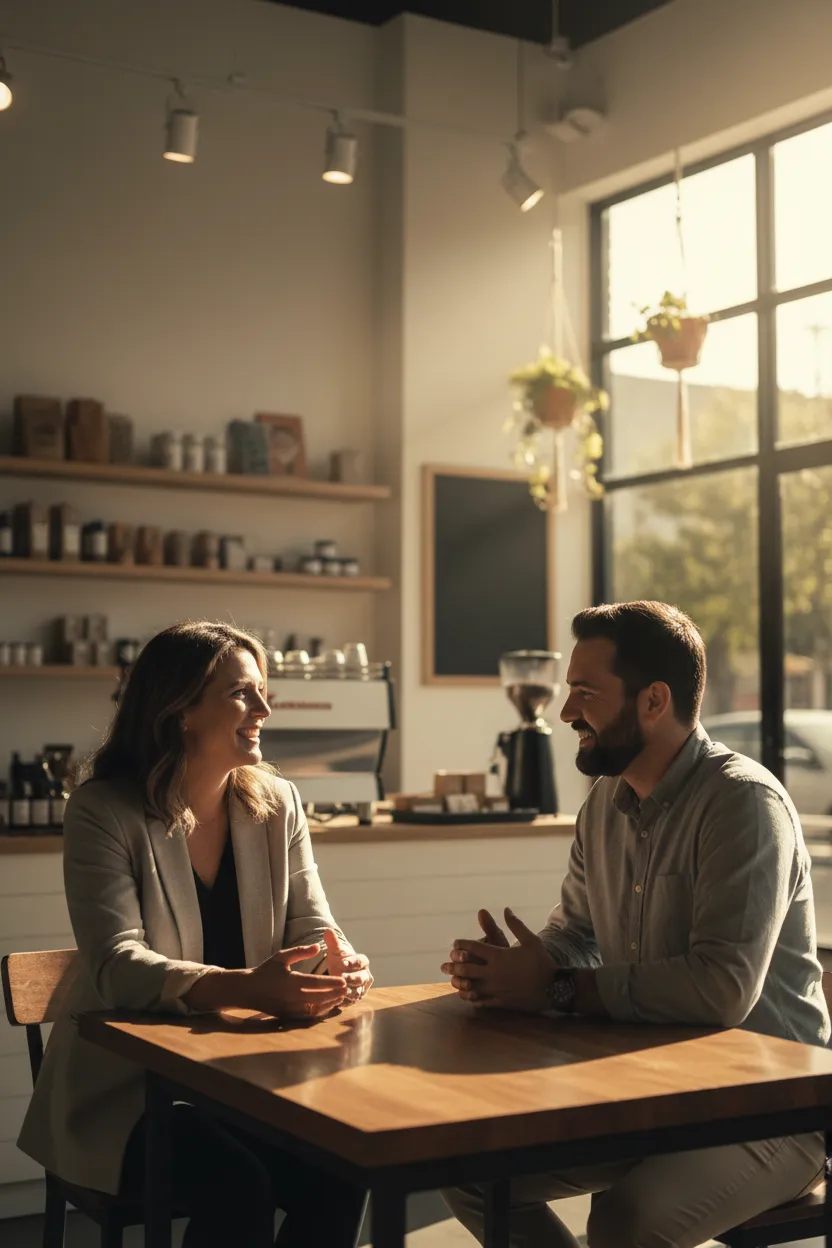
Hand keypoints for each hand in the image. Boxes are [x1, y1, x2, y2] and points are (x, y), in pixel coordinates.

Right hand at [245, 944, 346, 1019]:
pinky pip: (307, 1016)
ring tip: (340, 998)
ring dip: (329, 1004)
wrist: (248, 990)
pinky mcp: (288, 1016)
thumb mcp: (282, 957)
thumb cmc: (266, 971)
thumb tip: (318, 947)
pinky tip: (327, 1006)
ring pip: (315, 1009)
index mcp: (291, 981)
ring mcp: (290, 1008)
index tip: (343, 980)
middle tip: (346, 989)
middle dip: (334, 994)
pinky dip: (319, 1012)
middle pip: (319, 997)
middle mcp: (292, 997)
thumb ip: (300, 952)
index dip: (331, 982)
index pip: (316, 982)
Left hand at [323, 929, 373, 1003]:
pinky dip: (346, 1002)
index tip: (343, 962)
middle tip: (342, 977)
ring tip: (341, 992)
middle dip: (352, 978)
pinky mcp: (355, 999)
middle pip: (361, 978)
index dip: (352, 962)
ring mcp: (362, 988)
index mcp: (362, 962)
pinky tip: (337, 1001)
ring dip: (350, 992)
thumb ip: (333, 942)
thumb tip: (327, 930)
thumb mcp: (336, 952)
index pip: (360, 961)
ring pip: (358, 991)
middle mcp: (365, 976)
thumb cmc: (340, 960)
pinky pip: (352, 1001)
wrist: (341, 974)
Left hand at [440, 908, 555, 1012]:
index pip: (473, 948)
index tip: (455, 944)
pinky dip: (471, 998)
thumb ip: (515, 925)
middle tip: (443, 966)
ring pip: (470, 987)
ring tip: (452, 982)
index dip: (461, 945)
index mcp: (498, 956)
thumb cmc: (542, 962)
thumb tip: (505, 910)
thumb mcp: (530, 940)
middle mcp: (493, 972)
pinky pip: (481, 1001)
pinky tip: (466, 997)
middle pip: (466, 969)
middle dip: (453, 967)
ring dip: (459, 984)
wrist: (553, 988)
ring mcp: (496, 989)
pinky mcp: (500, 1001)